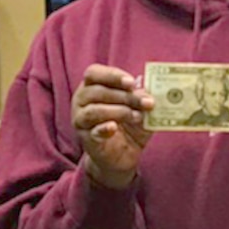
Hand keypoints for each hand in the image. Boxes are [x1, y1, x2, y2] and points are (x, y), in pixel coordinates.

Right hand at [72, 64, 154, 188]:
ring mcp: (80, 119)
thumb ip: (142, 99)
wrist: (122, 156)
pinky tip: (115, 128)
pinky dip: (105, 128)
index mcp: (92, 86)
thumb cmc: (128, 125)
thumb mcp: (139, 109)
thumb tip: (147, 93)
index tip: (132, 83)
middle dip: (125, 96)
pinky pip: (93, 131)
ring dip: (119, 111)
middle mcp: (81, 100)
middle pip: (97, 91)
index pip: (94, 73)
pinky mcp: (86, 138)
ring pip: (94, 110)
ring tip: (137, 117)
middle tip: (146, 103)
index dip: (112, 75)